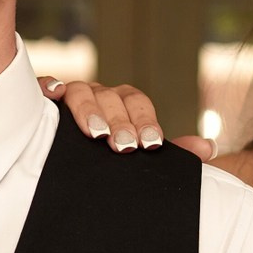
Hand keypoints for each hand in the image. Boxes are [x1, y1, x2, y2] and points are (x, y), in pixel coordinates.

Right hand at [36, 76, 213, 161]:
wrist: (73, 167)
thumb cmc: (111, 157)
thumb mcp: (140, 154)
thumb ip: (173, 152)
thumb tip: (208, 147)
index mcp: (125, 105)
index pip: (138, 103)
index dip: (145, 121)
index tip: (150, 144)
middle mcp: (100, 95)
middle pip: (112, 98)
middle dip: (119, 122)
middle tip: (124, 146)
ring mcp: (72, 96)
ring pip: (81, 91)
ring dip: (89, 110)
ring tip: (95, 133)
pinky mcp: (43, 101)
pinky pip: (44, 86)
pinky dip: (48, 86)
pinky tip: (52, 96)